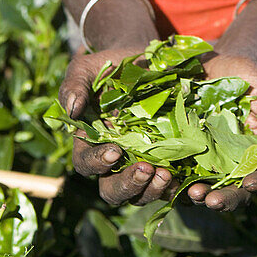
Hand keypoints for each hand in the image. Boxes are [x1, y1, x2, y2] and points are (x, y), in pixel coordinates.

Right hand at [59, 47, 175, 206]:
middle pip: (112, 189)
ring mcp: (140, 163)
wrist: (143, 61)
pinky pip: (167, 186)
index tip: (114, 151)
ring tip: (167, 175)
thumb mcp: (88, 69)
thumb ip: (75, 85)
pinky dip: (175, 187)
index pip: (86, 163)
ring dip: (152, 190)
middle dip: (128, 184)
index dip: (97, 162)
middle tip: (146, 169)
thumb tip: (72, 109)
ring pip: (139, 194)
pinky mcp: (165, 161)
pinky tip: (184, 179)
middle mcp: (114, 160)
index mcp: (90, 142)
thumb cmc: (110, 67)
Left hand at [186, 53, 256, 212]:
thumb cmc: (247, 76)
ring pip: (211, 187)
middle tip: (212, 200)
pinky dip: (180, 182)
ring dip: (203, 195)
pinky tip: (173, 181)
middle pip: (237, 190)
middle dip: (227, 198)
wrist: (215, 62)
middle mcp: (238, 160)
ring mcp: (212, 159)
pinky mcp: (188, 152)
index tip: (250, 184)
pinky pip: (185, 173)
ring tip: (193, 194)